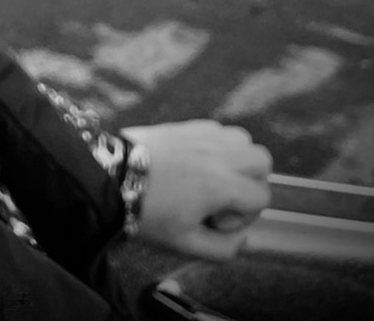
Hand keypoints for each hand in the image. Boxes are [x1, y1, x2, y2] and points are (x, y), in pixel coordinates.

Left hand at [121, 119, 271, 259]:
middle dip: (251, 182)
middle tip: (222, 197)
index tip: (214, 220)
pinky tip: (195, 163)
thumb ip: (224, 249)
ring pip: (243, 140)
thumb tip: (243, 241)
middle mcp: (218, 153)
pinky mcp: (187, 124)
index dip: (245, 215)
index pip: (262, 195)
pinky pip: (219, 129)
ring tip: (211, 178)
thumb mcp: (185, 243)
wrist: (111, 176)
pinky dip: (218, 145)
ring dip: (237, 160)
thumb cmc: (147, 211)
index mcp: (221, 183)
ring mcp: (203, 134)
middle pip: (262, 160)